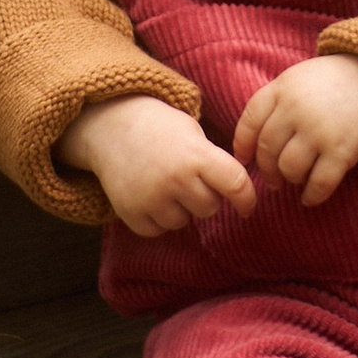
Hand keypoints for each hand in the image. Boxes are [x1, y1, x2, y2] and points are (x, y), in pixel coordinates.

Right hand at [63, 93, 255, 238]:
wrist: (111, 127)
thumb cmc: (161, 129)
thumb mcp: (193, 135)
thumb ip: (215, 164)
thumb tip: (239, 196)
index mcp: (196, 155)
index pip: (235, 185)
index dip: (247, 199)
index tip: (247, 207)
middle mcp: (175, 179)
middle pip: (209, 207)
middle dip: (204, 196)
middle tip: (188, 178)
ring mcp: (151, 198)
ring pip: (183, 221)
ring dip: (180, 209)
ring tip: (164, 184)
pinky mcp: (131, 213)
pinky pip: (158, 230)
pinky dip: (157, 218)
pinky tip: (149, 195)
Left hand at [232, 52, 357, 207]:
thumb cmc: (341, 80)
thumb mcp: (303, 77)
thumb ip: (279, 101)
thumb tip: (255, 142)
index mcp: (283, 87)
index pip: (249, 121)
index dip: (243, 145)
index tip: (245, 159)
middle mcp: (296, 109)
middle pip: (267, 150)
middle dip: (267, 170)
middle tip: (273, 180)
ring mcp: (319, 130)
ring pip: (289, 169)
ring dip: (291, 180)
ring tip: (297, 180)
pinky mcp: (342, 149)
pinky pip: (319, 183)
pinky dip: (312, 196)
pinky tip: (310, 199)